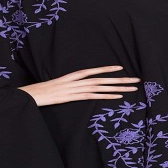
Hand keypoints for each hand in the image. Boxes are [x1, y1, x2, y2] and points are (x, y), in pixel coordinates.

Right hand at [17, 65, 141, 106]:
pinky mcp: (72, 97)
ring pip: (101, 86)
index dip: (107, 69)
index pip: (93, 71)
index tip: (121, 69)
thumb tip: (76, 90)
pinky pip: (93, 96)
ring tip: (133, 88)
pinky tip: (118, 96)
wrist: (29, 95)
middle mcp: (76, 80)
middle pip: (102, 79)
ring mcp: (75, 88)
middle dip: (121, 79)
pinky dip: (106, 96)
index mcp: (71, 77)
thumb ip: (68, 88)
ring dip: (118, 87)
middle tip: (137, 80)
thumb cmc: (41, 93)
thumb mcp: (56, 88)